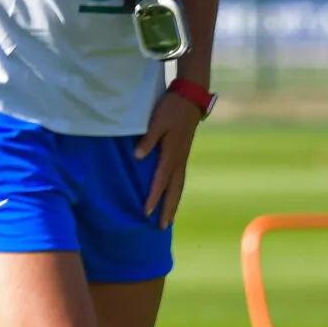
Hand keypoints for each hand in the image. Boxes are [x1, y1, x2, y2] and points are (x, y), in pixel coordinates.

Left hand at [135, 88, 202, 225]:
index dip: (152, 198)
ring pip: (179, 186)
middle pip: (174, 190)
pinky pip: (180, 179)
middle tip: (162, 227)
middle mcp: (179, 160)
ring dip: (174, 203)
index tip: (145, 213)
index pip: (160, 181)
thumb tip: (137, 157)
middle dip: (168, 209)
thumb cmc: (171, 109)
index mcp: (171, 154)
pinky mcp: (183, 155)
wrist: (190, 99)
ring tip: (169, 219)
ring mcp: (183, 158)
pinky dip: (176, 192)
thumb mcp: (156, 121)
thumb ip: (147, 139)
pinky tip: (172, 196)